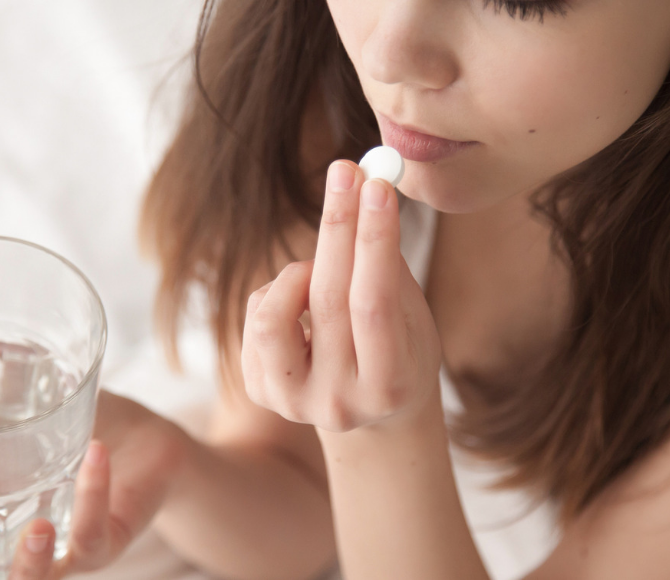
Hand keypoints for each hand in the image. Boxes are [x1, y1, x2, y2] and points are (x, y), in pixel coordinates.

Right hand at [0, 390, 190, 579]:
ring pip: (34, 577)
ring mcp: (56, 549)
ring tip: (36, 527)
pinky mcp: (102, 543)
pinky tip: (95, 454)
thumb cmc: (80, 427)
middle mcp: (8, 542)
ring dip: (30, 561)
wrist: (146, 440)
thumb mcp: (29, 404)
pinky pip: (93, 533)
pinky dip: (93, 494)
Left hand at [241, 161, 441, 432]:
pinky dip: (279, 292)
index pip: (375, 303)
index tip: (376, 184)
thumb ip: (388, 266)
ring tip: (319, 269)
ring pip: (274, 314)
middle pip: (328, 300)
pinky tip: (301, 302)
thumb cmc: (399, 349)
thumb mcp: (412, 317)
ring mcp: (295, 402)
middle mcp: (340, 403)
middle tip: (346, 172)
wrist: (370, 409)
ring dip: (299, 271)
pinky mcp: (261, 391)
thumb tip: (363, 189)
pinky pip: (257, 318)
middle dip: (338, 226)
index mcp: (390, 386)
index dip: (374, 241)